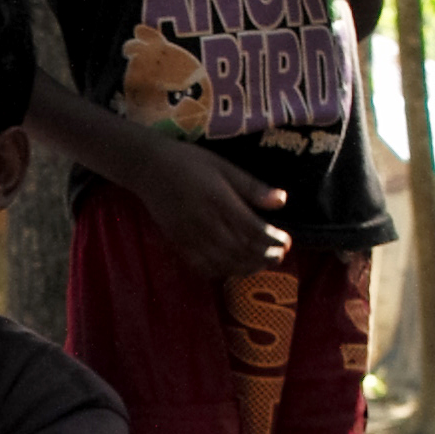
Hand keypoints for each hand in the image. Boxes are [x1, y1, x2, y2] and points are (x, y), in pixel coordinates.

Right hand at [125, 129, 288, 284]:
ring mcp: (190, 236)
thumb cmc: (189, 162)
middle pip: (241, 250)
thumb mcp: (224, 167)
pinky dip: (221, 271)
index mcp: (219, 200)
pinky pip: (202, 266)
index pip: (253, 229)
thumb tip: (282, 200)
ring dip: (247, 267)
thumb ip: (252, 187)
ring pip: (224, 262)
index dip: (272, 240)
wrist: (148, 168)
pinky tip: (232, 268)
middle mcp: (205, 222)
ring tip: (261, 264)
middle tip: (279, 256)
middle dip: (264, 257)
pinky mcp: (178, 243)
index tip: (286, 241)